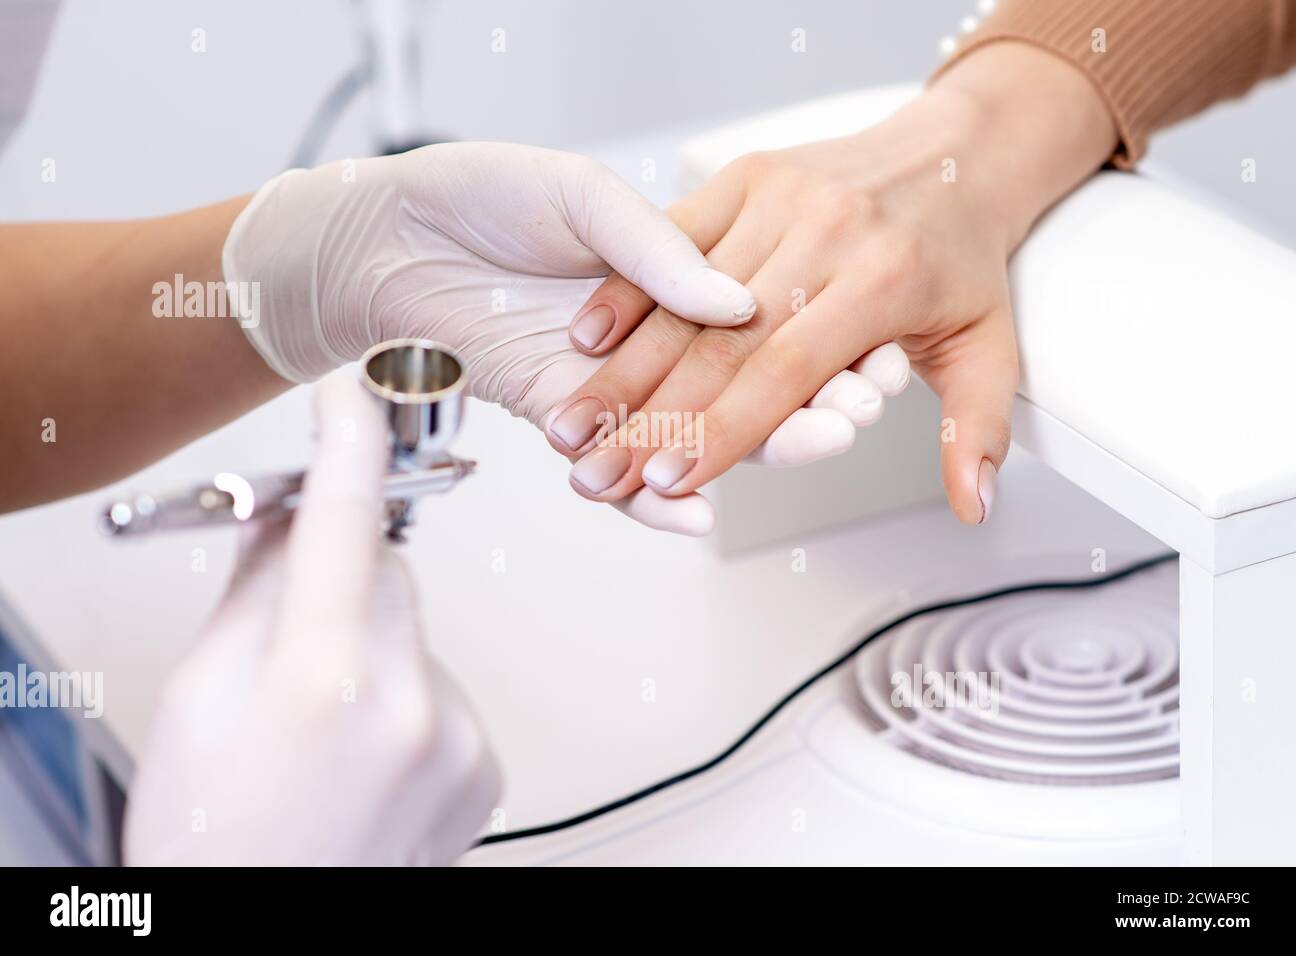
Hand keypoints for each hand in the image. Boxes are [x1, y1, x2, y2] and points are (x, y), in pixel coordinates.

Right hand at [124, 373, 498, 865]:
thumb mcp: (198, 701)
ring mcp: (458, 738)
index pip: (342, 521)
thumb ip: (253, 594)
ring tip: (326, 728)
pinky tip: (368, 754)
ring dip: (376, 647)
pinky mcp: (486, 763)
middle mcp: (410, 706)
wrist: (270, 933)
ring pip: (418, 630)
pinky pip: (445, 684)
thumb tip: (289, 516)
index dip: (348, 442)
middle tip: (292, 639)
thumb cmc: (218, 840)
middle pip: (388, 573)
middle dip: (342, 580)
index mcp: (322, 681)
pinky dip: (411, 696)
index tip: (353, 396)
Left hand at [223, 141, 903, 534]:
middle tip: (851, 414)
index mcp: (668, 279)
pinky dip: (653, 500)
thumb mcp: (584, 198)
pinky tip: (696, 513)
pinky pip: (617, 470)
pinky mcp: (563, 419)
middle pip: (742, 386)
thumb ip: (659, 252)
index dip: (816, 340)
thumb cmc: (481, 196)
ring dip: (751, 452)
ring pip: (690, 435)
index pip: (760, 321)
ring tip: (807, 451)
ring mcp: (610, 386)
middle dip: (804, 404)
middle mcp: (649, 340)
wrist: (391, 235)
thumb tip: (737, 303)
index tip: (866, 355)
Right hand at [549, 45, 1115, 523]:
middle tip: (596, 476)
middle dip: (650, 420)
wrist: (955, 151)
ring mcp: (780, 198)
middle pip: (719, 344)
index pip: (782, 374)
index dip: (720, 433)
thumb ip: (974, 433)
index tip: (666, 483)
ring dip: (622, 369)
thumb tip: (973, 509)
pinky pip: (671, 237)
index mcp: (882, 283)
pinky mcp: (746, 175)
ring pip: (684, 297)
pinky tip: (581, 342)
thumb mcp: (990, 348)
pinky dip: (626, 292)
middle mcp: (826, 234)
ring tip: (571, 430)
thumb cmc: (962, 259)